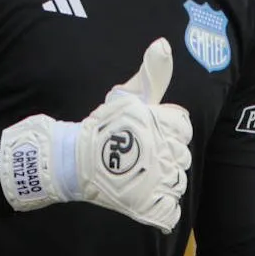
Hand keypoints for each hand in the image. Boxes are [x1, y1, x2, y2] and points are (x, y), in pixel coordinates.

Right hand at [0, 38, 193, 230]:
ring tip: (137, 174)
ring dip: (161, 181)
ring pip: (177, 183)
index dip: (167, 131)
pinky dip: (161, 208)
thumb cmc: (101, 127)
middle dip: (163, 156)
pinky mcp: (147, 206)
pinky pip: (170, 212)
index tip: (145, 134)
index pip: (183, 128)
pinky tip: (146, 198)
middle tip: (136, 155)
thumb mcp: (126, 96)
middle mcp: (163, 151)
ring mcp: (156, 181)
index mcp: (162, 124)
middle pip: (182, 157)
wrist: (71, 161)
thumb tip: (163, 43)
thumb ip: (151, 74)